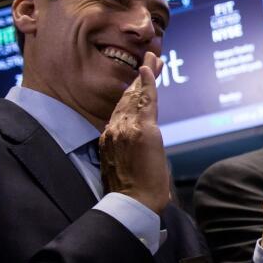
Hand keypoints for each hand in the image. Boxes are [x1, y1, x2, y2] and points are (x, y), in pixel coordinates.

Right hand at [100, 52, 169, 212]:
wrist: (131, 204)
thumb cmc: (131, 194)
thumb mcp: (125, 167)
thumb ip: (128, 152)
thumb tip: (139, 148)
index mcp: (109, 139)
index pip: (121, 110)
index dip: (131, 92)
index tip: (138, 79)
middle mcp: (114, 130)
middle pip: (127, 98)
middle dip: (139, 78)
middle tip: (149, 60)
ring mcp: (126, 129)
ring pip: (136, 96)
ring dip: (146, 76)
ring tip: (154, 59)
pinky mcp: (142, 131)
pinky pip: (146, 101)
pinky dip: (148, 84)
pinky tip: (150, 70)